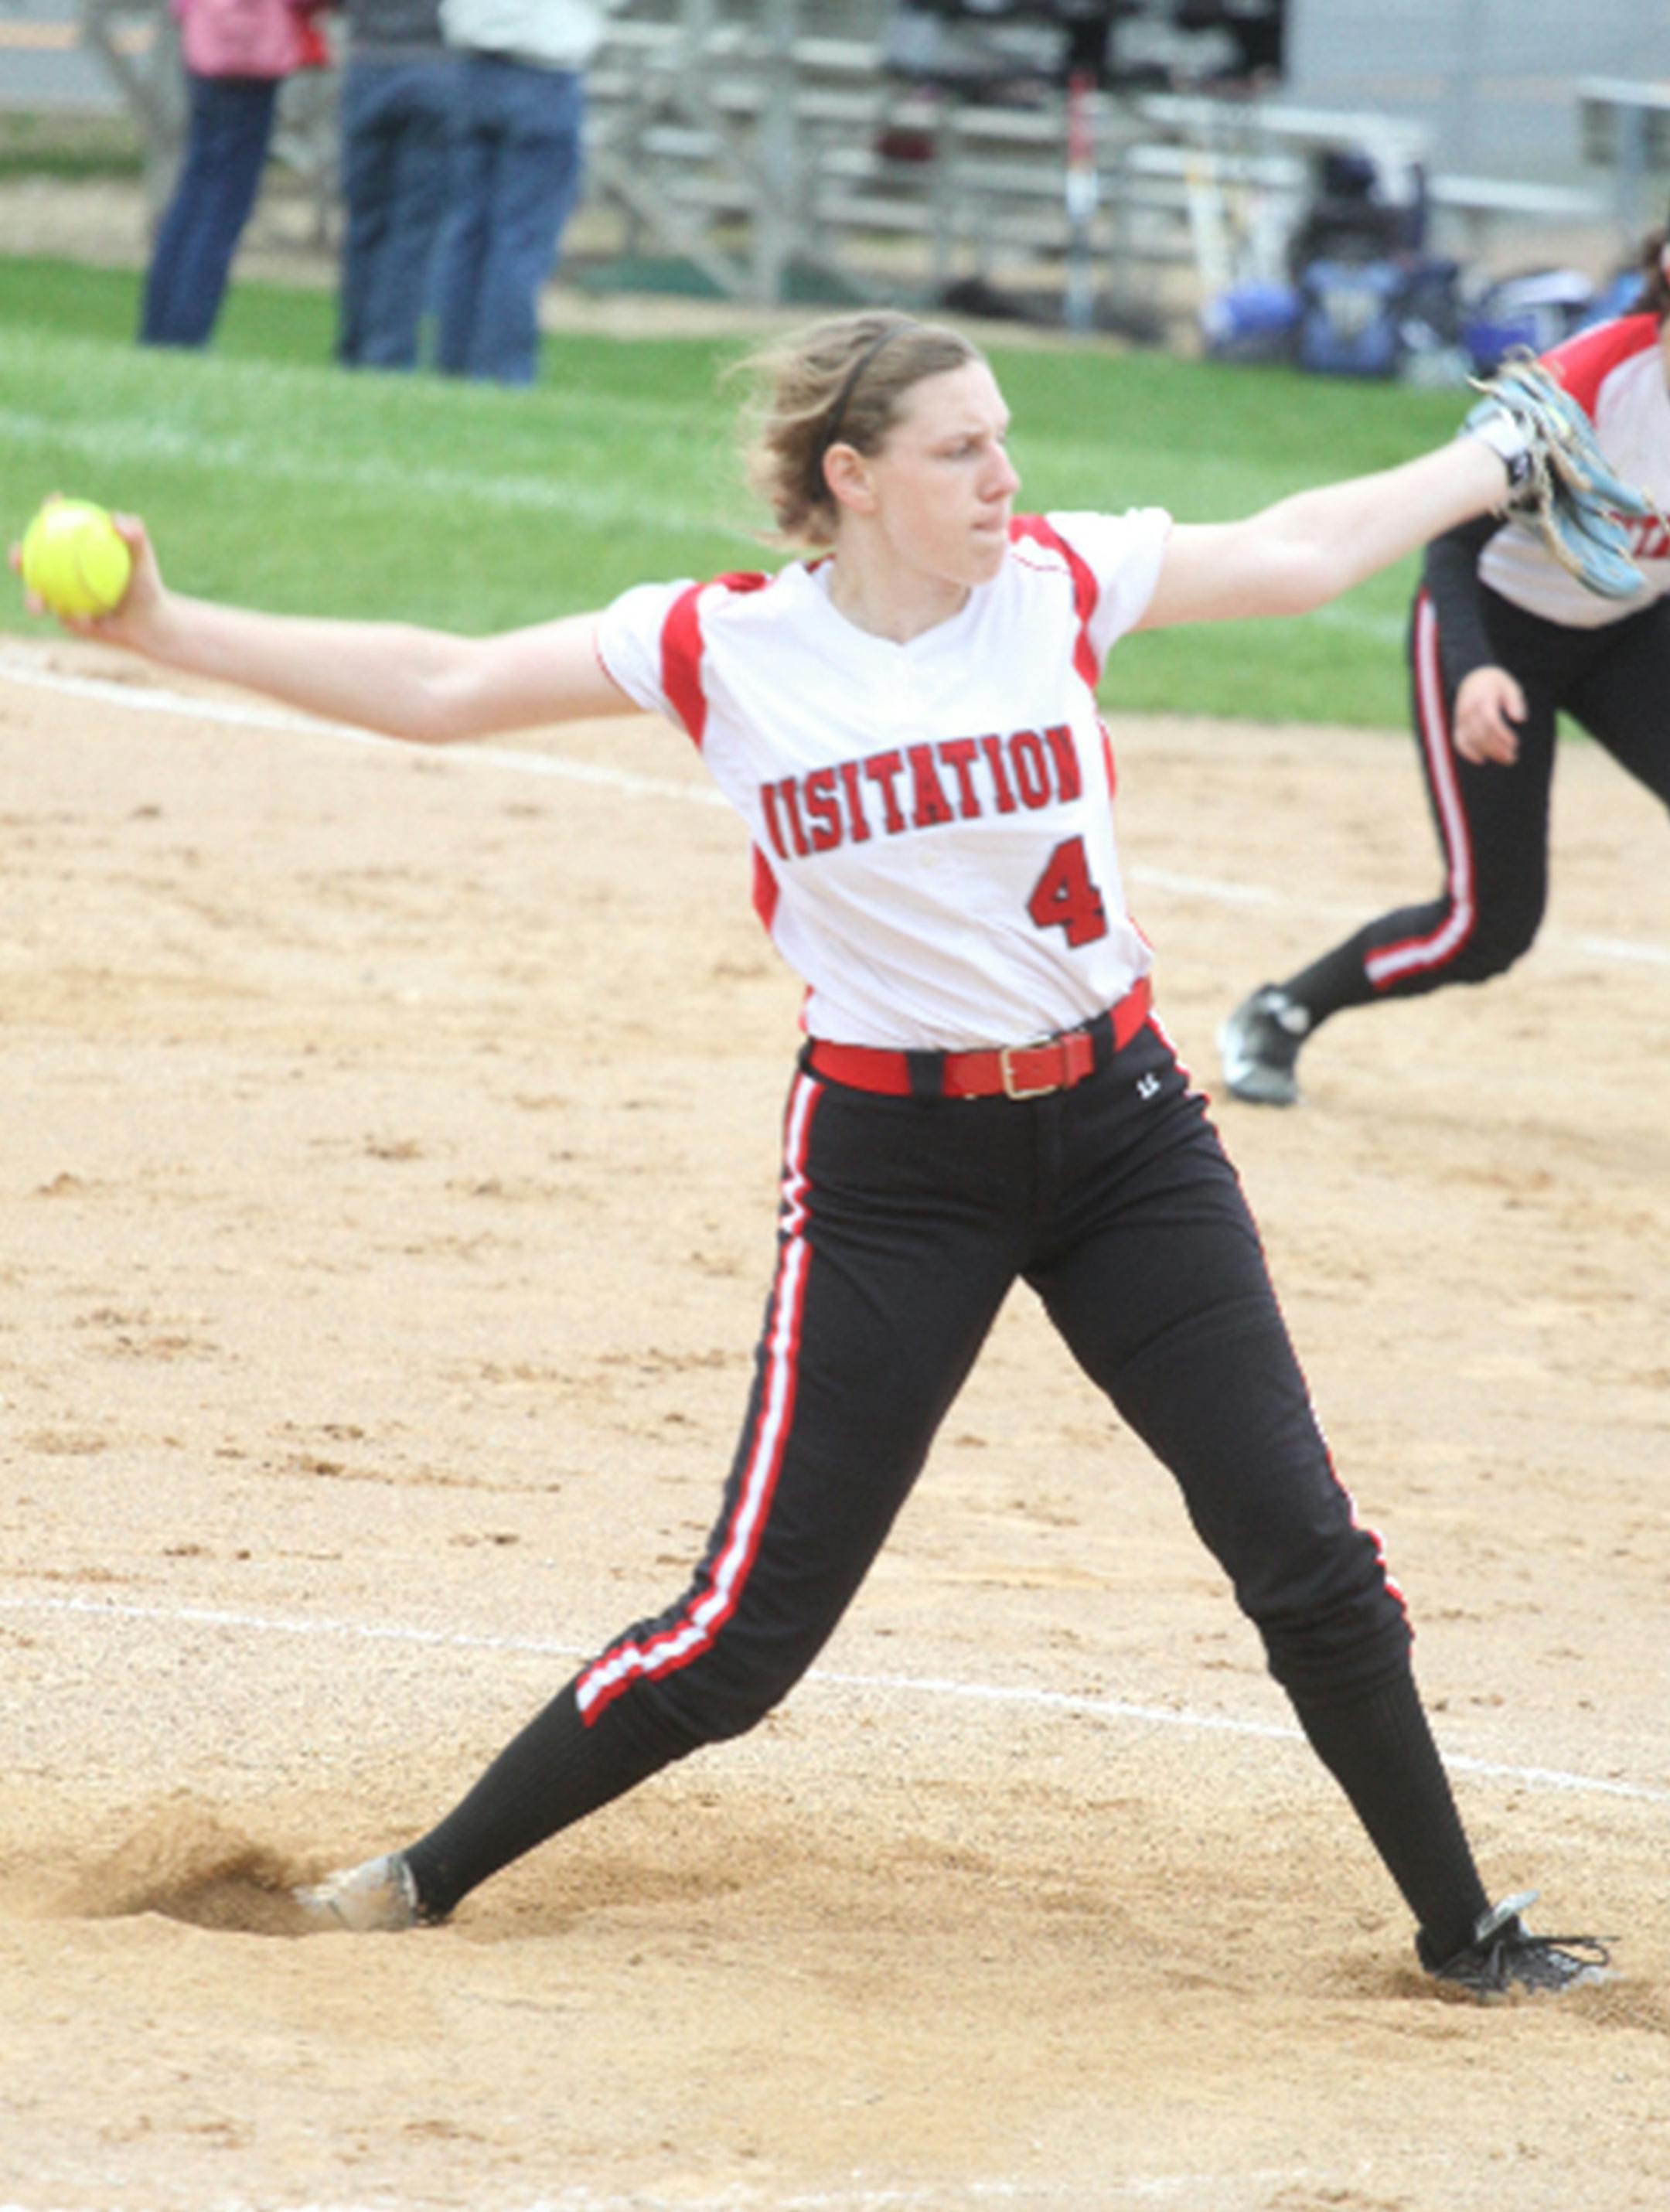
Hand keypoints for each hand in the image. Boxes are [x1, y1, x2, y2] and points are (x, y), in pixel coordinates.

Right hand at [10, 508, 165, 648]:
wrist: (150, 623)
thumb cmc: (146, 584)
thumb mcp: (143, 559)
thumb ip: (135, 536)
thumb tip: (113, 518)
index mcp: (73, 553)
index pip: (54, 530)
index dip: (48, 514)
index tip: (52, 503)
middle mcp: (61, 574)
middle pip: (31, 563)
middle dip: (18, 557)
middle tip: (20, 555)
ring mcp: (61, 598)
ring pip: (39, 596)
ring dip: (33, 597)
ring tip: (39, 599)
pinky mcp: (69, 622)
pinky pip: (68, 620)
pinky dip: (77, 618)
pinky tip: (87, 619)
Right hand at [1452, 665, 1524, 765]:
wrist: (1472, 676)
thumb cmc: (1496, 684)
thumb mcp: (1510, 686)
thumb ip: (1515, 702)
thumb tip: (1520, 719)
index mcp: (1483, 699)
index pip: (1491, 721)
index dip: (1502, 735)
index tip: (1515, 743)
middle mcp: (1469, 710)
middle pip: (1481, 734)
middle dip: (1497, 748)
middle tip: (1513, 757)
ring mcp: (1461, 718)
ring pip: (1472, 740)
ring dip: (1488, 752)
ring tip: (1505, 759)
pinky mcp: (1457, 725)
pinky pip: (1459, 742)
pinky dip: (1468, 753)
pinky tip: (1481, 760)